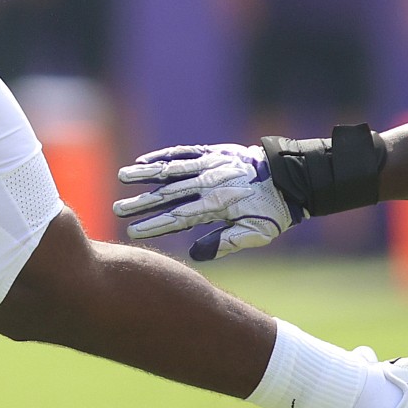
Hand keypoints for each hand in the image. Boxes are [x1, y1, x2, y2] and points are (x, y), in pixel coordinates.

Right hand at [114, 144, 302, 260]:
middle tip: (118, 209)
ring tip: (122, 177)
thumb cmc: (272, 211)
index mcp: (218, 205)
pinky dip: (163, 155)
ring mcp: (209, 165)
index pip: (179, 217)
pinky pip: (184, 152)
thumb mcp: (256, 234)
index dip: (155, 224)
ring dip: (145, 175)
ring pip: (171, 170)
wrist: (289, 177)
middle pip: (168, 194)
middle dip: (142, 202)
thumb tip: (195, 254)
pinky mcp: (212, 152)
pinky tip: (145, 160)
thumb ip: (226, 243)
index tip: (134, 231)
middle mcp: (209, 183)